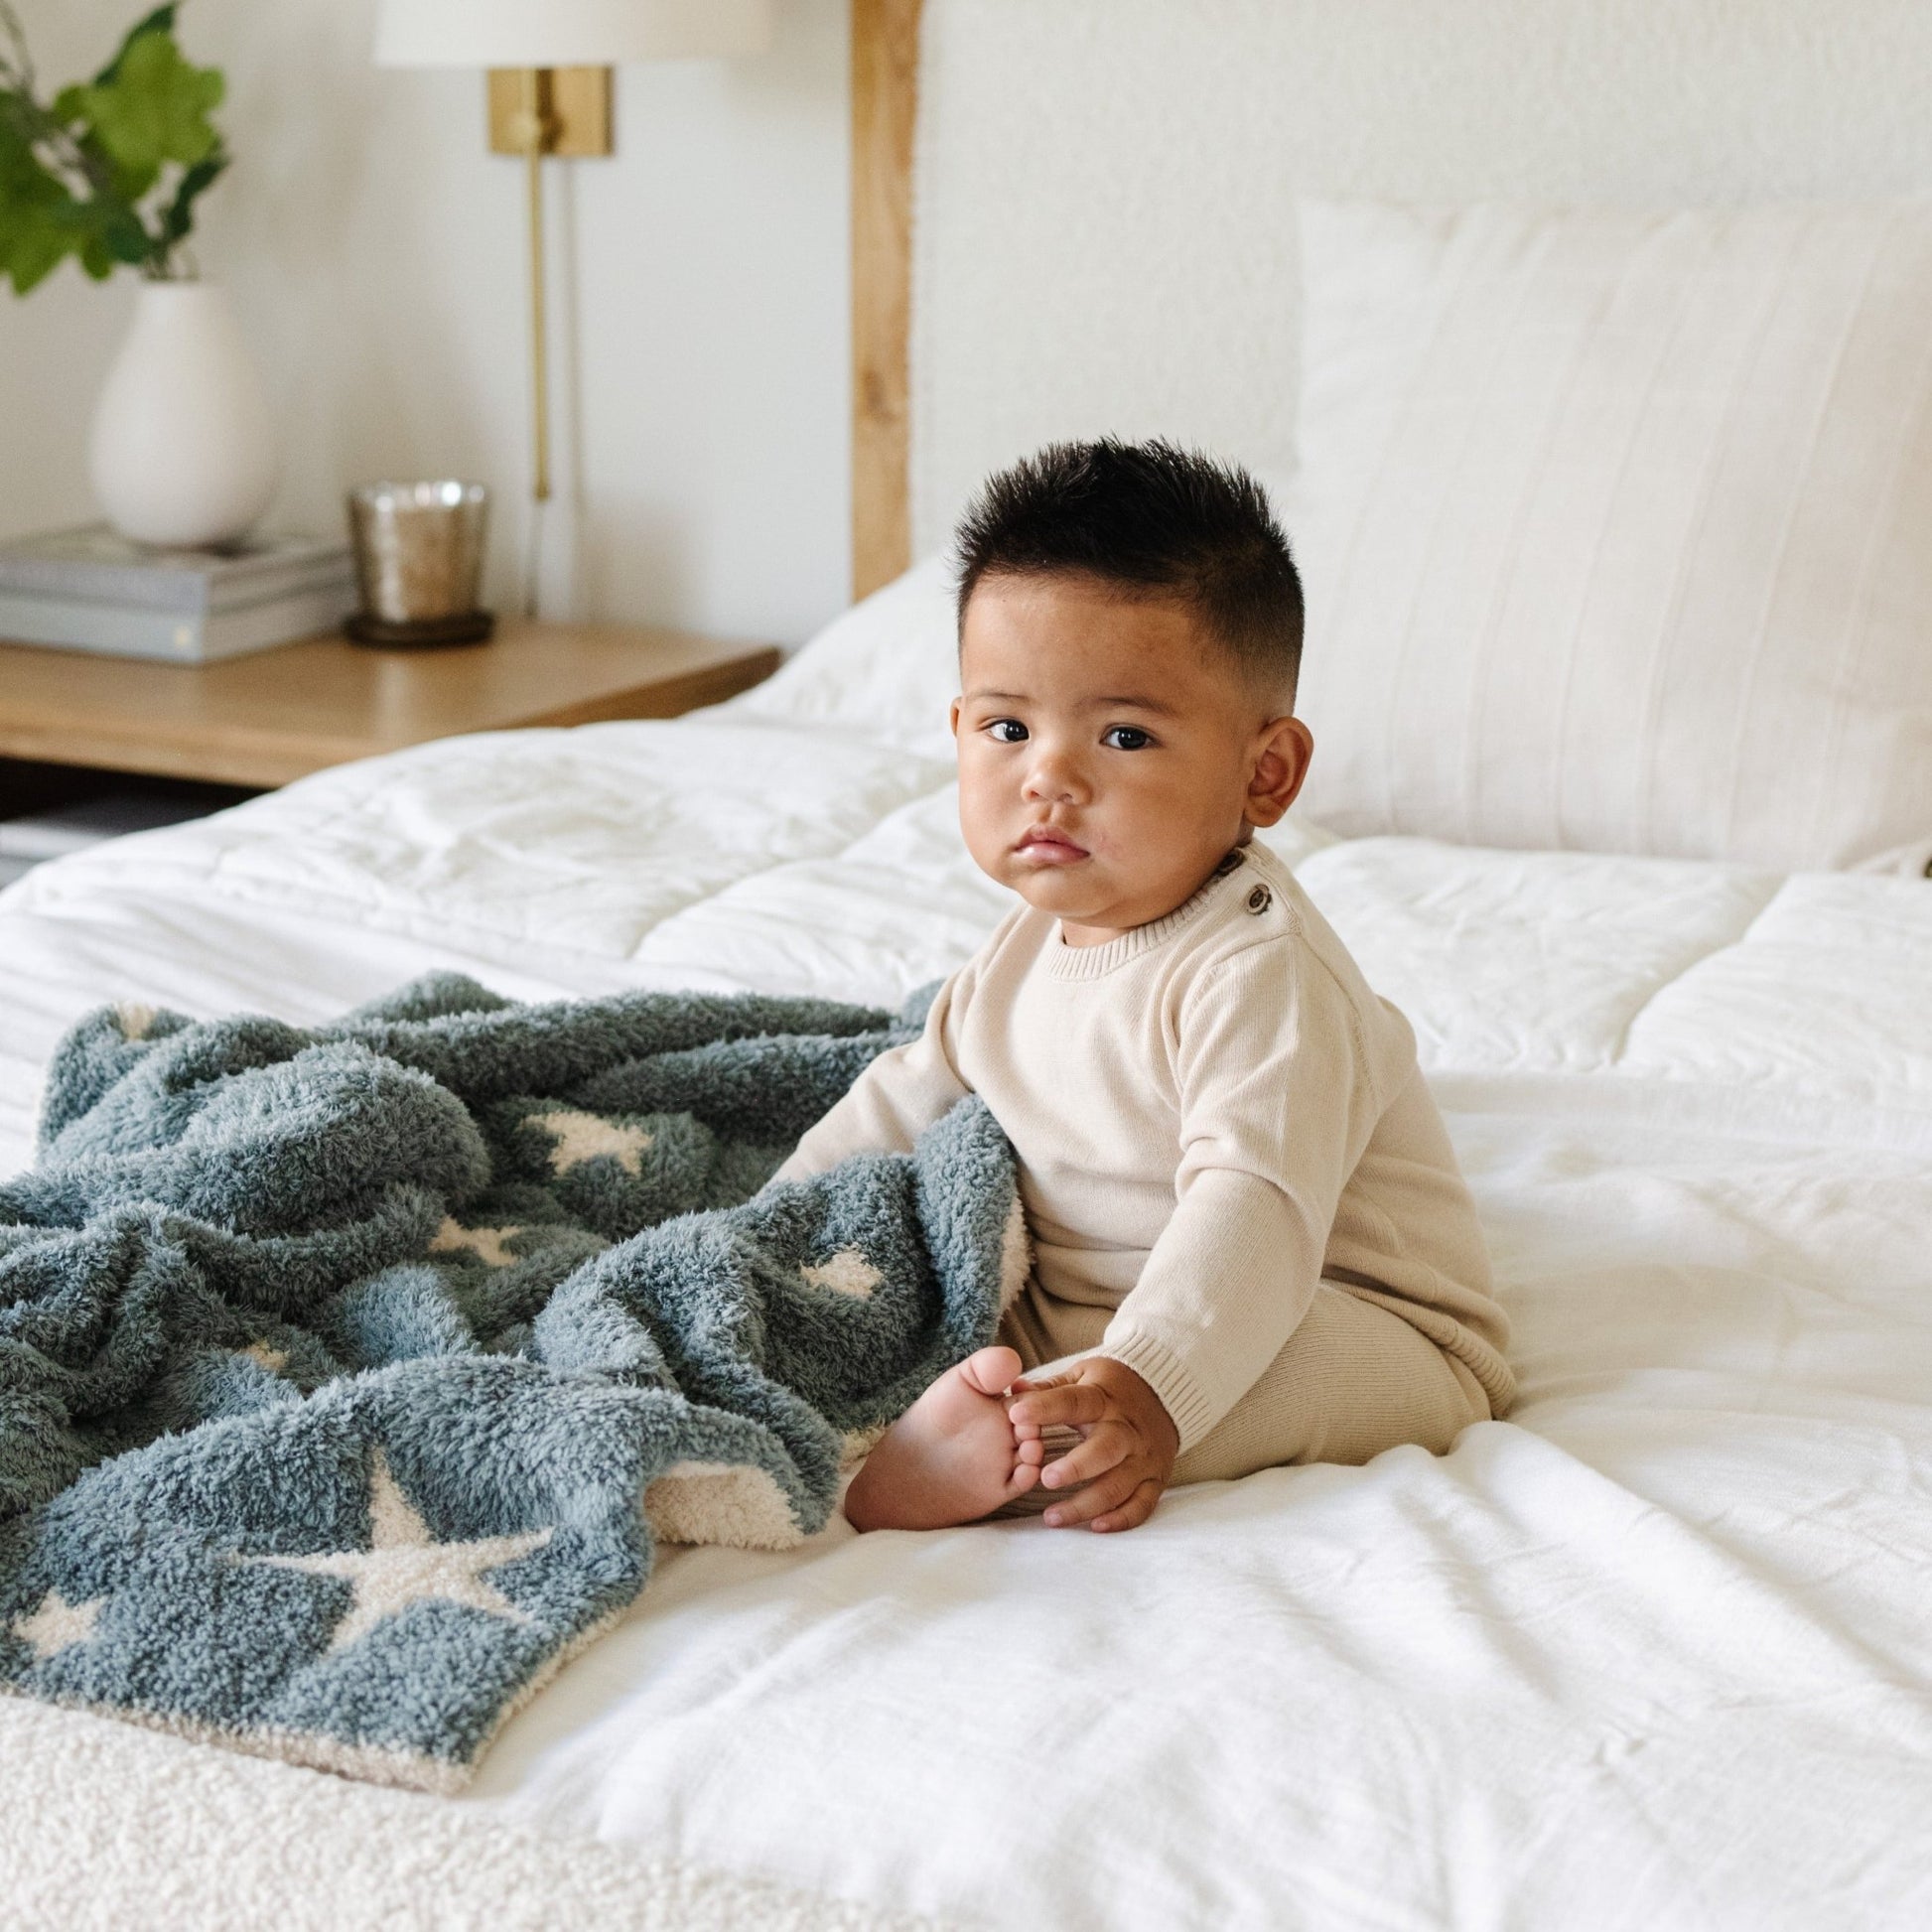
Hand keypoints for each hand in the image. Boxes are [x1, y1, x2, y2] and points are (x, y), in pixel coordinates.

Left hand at [1006, 1357, 1178, 1532]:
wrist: (1164, 1394)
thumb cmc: (1109, 1387)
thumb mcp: (1081, 1375)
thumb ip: (1048, 1387)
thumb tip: (1015, 1388)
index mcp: (1103, 1398)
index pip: (1074, 1401)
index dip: (1045, 1407)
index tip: (1015, 1414)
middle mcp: (1126, 1429)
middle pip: (1106, 1449)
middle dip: (1076, 1467)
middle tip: (1045, 1479)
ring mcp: (1143, 1457)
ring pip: (1119, 1485)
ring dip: (1086, 1504)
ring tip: (1051, 1517)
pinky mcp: (1155, 1479)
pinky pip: (1142, 1505)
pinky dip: (1121, 1519)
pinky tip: (1095, 1526)